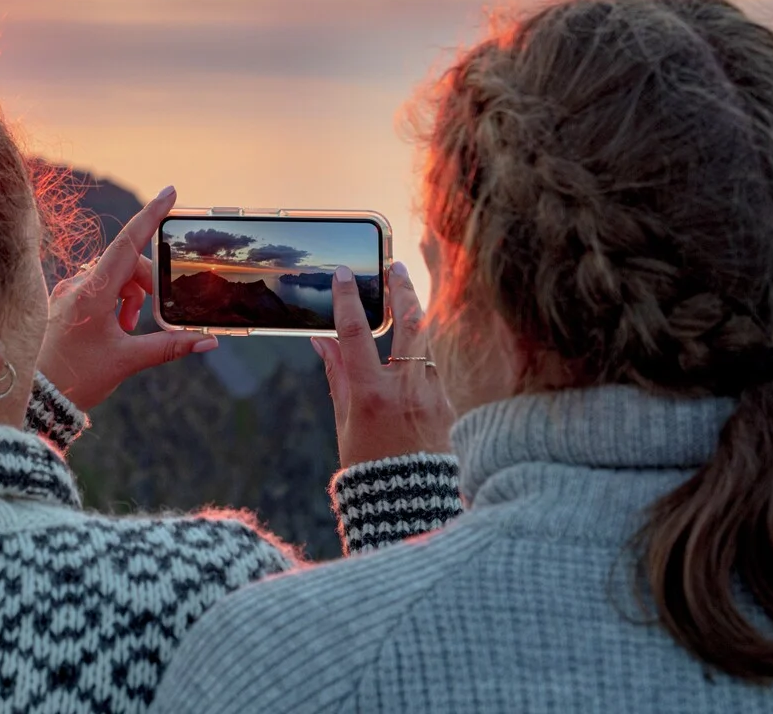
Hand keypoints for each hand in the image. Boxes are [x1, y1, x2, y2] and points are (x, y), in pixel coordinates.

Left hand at [37, 184, 218, 410]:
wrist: (35, 397)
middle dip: (148, 284)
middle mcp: (78, 284)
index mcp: (93, 292)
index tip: (170, 193)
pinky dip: (115, 300)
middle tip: (155, 318)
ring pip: (113, 276)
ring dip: (132, 295)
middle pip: (127, 264)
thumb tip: (207, 340)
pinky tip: (117, 327)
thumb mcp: (127, 360)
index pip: (128, 243)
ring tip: (129, 328)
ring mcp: (69, 291)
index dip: (151, 215)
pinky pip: (97, 288)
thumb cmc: (76, 378)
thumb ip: (168, 346)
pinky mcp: (64, 302)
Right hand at [311, 261, 454, 467]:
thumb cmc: (370, 467)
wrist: (412, 505)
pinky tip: (411, 359)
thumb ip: (338, 376)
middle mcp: (407, 390)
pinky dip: (420, 360)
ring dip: (414, 322)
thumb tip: (323, 340)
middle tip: (394, 266)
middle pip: (410, 323)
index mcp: (373, 395)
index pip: (355, 333)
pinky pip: (432, 371)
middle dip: (402, 289)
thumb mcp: (345, 423)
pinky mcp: (450, 405)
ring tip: (403, 301)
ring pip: (426, 344)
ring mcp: (434, 396)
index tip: (343, 275)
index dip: (347, 299)